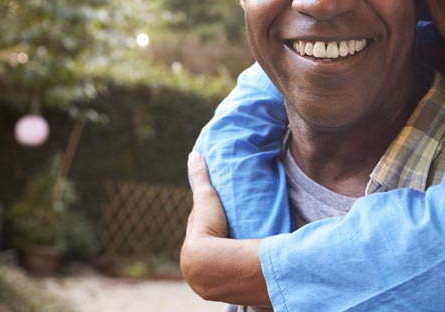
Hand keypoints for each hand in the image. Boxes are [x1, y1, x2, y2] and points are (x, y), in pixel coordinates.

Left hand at [180, 152, 269, 306]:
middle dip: (219, 240)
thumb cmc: (208, 229)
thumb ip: (200, 178)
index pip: (201, 230)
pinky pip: (235, 278)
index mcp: (191, 246)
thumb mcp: (206, 200)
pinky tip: (252, 268)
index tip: (223, 215)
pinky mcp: (230, 291)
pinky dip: (241, 272)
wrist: (214, 265)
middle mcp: (197, 268)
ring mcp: (211, 283)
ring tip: (248, 250)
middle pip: (210, 249)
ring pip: (222, 265)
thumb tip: (194, 154)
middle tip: (236, 231)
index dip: (211, 221)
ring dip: (231, 259)